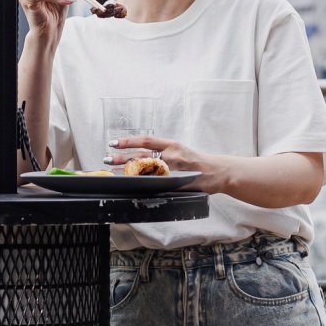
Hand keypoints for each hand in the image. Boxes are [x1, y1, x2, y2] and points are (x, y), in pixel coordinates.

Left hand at [107, 135, 227, 184]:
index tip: (113, 143)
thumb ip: (162, 154)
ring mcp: (175, 169)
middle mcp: (173, 154)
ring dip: (129, 171)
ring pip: (147, 170)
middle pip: (143, 155)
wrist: (219, 172)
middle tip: (107, 159)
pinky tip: (134, 185)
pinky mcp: (178, 183)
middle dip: (122, 158)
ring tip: (114, 172)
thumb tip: (140, 159)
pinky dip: (144, 184)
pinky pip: (158, 184)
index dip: (128, 141)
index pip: (146, 140)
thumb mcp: (180, 152)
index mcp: (172, 144)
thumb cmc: (198, 162)